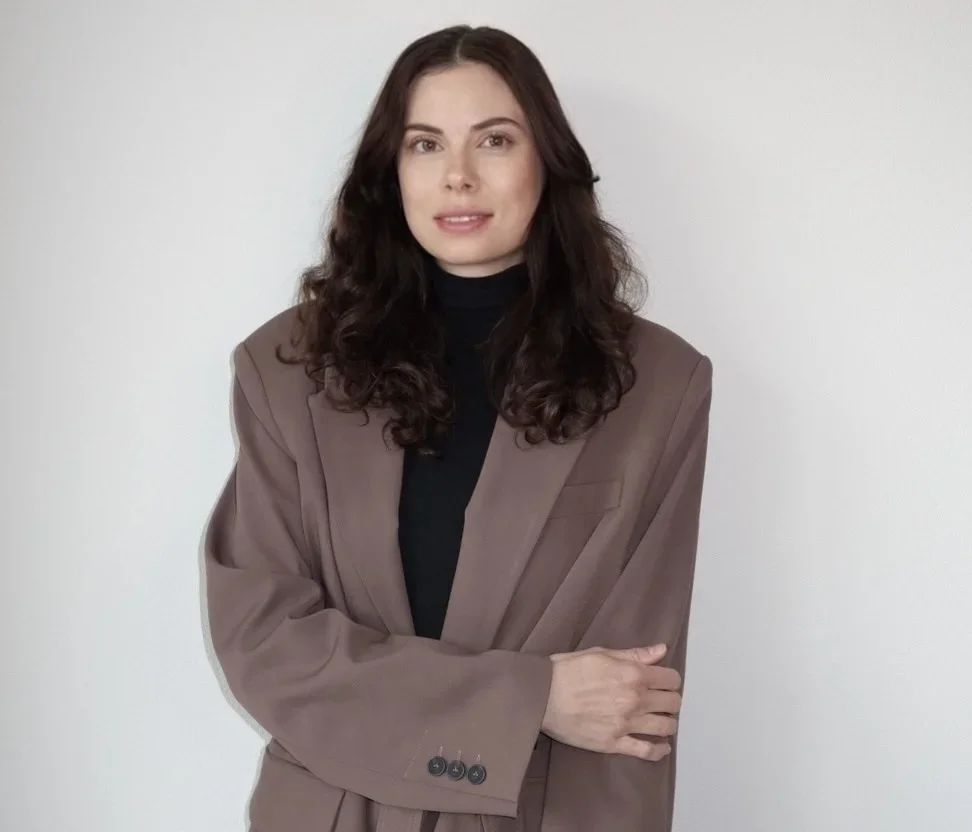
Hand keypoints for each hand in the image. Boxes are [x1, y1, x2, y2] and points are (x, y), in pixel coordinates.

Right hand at [540, 644, 681, 760]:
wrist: (543, 696)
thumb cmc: (569, 669)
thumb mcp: (601, 653)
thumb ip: (634, 654)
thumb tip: (662, 650)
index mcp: (634, 674)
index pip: (671, 679)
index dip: (671, 680)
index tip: (665, 681)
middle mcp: (635, 700)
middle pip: (672, 703)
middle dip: (671, 700)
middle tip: (662, 700)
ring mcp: (626, 724)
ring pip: (665, 727)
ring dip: (668, 723)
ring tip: (662, 720)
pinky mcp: (614, 743)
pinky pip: (646, 751)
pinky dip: (659, 750)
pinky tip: (663, 747)